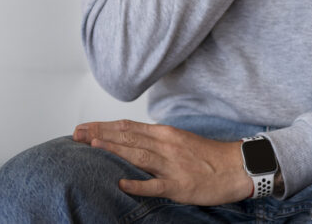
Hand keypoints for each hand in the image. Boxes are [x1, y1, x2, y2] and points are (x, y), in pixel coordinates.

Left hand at [73, 119, 252, 204]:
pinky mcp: (179, 185)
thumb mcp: (178, 140)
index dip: (102, 127)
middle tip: (76, 134)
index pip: (127, 127)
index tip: (82, 127)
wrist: (235, 167)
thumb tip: (130, 140)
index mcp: (164, 133)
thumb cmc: (206, 155)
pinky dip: (137, 184)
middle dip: (99, 135)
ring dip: (114, 150)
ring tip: (92, 147)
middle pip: (127, 137)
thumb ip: (155, 140)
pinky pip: (155, 185)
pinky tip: (121, 184)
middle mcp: (165, 145)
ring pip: (138, 156)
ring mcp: (171, 164)